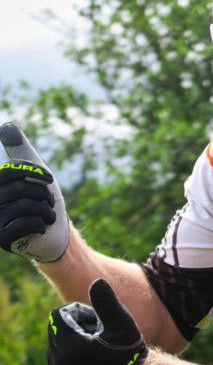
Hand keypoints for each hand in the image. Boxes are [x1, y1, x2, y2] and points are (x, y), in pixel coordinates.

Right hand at [0, 122, 69, 261]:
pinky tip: (41, 228)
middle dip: (43, 195)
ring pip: (26, 206)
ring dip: (46, 211)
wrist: (56, 235)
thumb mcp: (33, 172)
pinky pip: (25, 223)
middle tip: (49, 204)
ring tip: (48, 216)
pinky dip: (41, 224)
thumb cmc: (43, 201)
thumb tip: (6, 125)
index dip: (33, 173)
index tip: (49, 179)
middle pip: (21, 189)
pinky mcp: (2, 239)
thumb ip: (19, 150)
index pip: (9, 172)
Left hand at [47, 279, 147, 364]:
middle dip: (75, 324)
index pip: (59, 315)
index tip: (98, 320)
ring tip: (96, 343)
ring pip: (56, 341)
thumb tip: (97, 280)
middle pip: (56, 327)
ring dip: (73, 336)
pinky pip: (57, 355)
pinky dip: (70, 349)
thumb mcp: (121, 322)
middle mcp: (60, 363)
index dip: (79, 311)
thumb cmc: (130, 348)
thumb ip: (106, 302)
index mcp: (70, 347)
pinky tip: (91, 354)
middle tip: (99, 332)